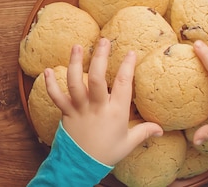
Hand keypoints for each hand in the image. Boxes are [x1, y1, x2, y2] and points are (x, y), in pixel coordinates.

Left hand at [44, 37, 162, 165]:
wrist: (82, 166)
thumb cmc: (107, 153)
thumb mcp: (128, 143)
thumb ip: (144, 131)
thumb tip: (161, 129)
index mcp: (116, 112)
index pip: (124, 84)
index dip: (127, 67)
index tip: (130, 52)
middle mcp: (97, 108)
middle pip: (98, 78)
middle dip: (100, 57)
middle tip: (103, 41)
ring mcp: (80, 109)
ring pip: (75, 83)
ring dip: (75, 63)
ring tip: (77, 47)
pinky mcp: (66, 113)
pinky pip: (56, 97)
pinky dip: (50, 84)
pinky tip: (47, 70)